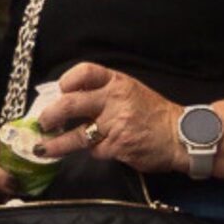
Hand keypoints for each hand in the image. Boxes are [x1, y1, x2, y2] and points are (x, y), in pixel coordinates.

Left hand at [38, 63, 184, 175]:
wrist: (181, 136)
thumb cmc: (153, 113)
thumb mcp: (131, 91)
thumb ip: (103, 92)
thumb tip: (68, 98)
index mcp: (117, 82)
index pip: (86, 71)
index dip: (68, 80)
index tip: (59, 90)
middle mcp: (115, 100)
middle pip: (70, 104)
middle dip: (50, 115)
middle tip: (41, 123)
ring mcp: (116, 124)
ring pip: (77, 134)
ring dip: (56, 144)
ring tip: (43, 149)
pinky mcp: (118, 147)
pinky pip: (95, 150)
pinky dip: (93, 151)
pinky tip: (100, 149)